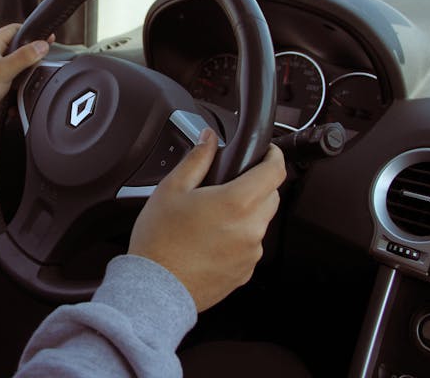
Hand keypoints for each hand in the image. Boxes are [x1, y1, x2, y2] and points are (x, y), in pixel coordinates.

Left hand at [0, 24, 54, 118]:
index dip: (32, 33)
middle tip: (39, 61)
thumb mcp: (4, 71)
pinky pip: (10, 72)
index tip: (45, 39)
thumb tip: (42, 45)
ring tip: (25, 77)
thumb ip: (24, 57)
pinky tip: (18, 86)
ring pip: (15, 60)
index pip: (16, 28)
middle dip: (29, 54)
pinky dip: (17, 78)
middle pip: (18, 45)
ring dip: (23, 68)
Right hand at [128, 129, 285, 311]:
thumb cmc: (159, 241)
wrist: (155, 289)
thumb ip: (197, 159)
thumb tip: (209, 138)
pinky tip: (210, 240)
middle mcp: (250, 229)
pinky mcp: (244, 272)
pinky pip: (250, 247)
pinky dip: (237, 238)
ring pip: (260, 223)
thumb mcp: (172, 189)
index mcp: (236, 203)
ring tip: (211, 217)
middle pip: (271, 196)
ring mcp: (250, 254)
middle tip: (227, 185)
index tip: (266, 153)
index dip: (273, 156)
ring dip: (245, 214)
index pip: (275, 172)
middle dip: (256, 185)